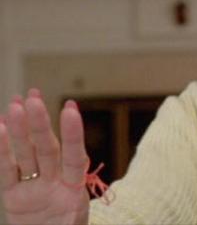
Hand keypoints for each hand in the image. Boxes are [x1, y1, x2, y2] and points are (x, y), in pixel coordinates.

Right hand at [0, 89, 89, 224]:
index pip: (74, 158)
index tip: (70, 108)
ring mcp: (34, 189)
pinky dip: (2, 152)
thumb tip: (72, 146)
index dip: (73, 134)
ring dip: (21, 130)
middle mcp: (55, 184)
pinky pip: (7, 172)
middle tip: (33, 97)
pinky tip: (0, 127)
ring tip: (16, 104)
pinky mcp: (14, 198)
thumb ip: (69, 208)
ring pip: (27, 155)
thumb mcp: (72, 222)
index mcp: (74, 190)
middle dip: (40, 124)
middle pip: (47, 149)